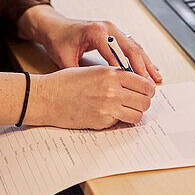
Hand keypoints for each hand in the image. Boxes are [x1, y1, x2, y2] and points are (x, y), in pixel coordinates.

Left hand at [18, 4, 161, 84]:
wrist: (54, 26)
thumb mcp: (64, 58)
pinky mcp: (114, 33)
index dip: (125, 68)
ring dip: (146, 62)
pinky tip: (150, 68)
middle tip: (150, 84)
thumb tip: (90, 91)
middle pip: (130, 47)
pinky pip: (131, 46)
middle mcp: (107, 27)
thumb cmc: (58, 39)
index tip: (134, 85)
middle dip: (142, 67)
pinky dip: (141, 58)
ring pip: (134, 46)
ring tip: (155, 78)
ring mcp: (112, 29)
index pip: (115, 51)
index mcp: (95, 31)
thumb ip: (77, 72)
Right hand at [29, 65, 155, 129]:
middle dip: (143, 102)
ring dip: (134, 113)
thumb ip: (114, 75)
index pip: (144, 83)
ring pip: (138, 115)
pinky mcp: (102, 122)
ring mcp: (108, 107)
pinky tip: (111, 115)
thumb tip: (134, 83)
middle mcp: (112, 89)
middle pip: (145, 100)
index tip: (145, 91)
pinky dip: (120, 121)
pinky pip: (122, 123)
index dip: (147, 88)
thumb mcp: (92, 71)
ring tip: (126, 110)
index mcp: (110, 73)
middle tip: (137, 101)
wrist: (46, 97)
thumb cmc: (65, 82)